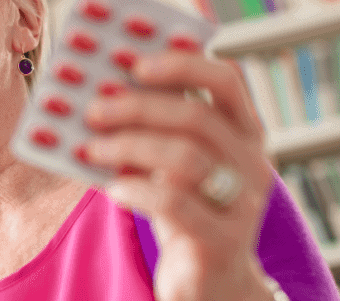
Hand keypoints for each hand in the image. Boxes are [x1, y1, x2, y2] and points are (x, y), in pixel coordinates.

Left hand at [82, 52, 275, 299]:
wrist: (210, 280)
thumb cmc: (183, 208)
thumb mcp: (172, 163)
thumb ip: (152, 129)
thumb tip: (98, 92)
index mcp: (243, 130)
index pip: (226, 80)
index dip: (181, 64)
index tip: (134, 62)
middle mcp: (250, 161)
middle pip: (196, 118)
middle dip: (137, 108)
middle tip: (93, 109)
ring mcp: (241, 202)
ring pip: (184, 158)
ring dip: (129, 147)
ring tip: (90, 148)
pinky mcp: (221, 239)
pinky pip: (175, 204)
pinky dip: (136, 189)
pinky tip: (111, 188)